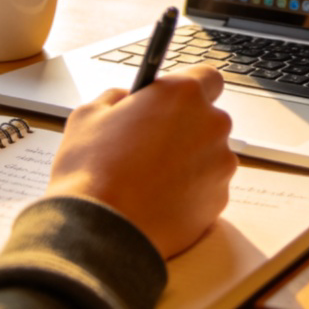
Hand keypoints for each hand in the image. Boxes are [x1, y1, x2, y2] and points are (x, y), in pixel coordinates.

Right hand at [47, 65, 236, 257]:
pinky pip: (207, 187)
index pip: (207, 77)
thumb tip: (125, 99)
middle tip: (150, 142)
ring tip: (149, 177)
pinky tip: (158, 199)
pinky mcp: (219, 200)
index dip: (188, 88)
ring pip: (208, 154)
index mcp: (183, 94)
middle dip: (185, 127)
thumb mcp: (89, 114)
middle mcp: (211, 124)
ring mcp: (220, 165)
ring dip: (188, 160)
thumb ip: (116, 97)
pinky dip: (190, 191)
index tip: (171, 100)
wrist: (100, 232)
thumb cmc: (91, 170)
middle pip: (208, 118)